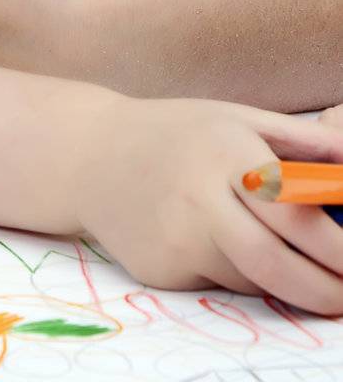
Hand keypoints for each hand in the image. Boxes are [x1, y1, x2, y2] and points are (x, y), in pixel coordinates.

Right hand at [74, 97, 342, 310]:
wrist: (89, 154)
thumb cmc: (175, 133)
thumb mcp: (235, 117)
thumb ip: (300, 143)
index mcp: (225, 150)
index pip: (294, 213)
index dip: (336, 248)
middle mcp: (197, 195)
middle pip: (274, 263)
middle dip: (322, 290)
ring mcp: (174, 237)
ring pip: (247, 276)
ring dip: (274, 275)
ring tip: (264, 243)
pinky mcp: (158, 269)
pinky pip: (214, 283)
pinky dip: (231, 272)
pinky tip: (208, 239)